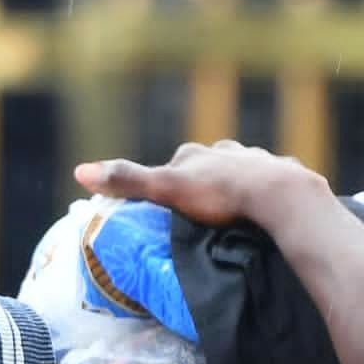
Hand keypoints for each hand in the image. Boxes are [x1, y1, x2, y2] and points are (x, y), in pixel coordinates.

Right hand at [73, 143, 321, 229]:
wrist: (277, 194)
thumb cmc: (218, 193)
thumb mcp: (166, 189)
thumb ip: (128, 181)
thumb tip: (79, 171)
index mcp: (197, 153)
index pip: (175, 165)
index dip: (168, 184)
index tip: (167, 206)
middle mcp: (227, 150)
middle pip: (209, 165)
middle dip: (204, 183)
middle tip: (202, 213)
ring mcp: (258, 160)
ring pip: (242, 171)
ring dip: (237, 187)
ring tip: (235, 213)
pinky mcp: (284, 175)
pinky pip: (272, 184)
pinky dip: (266, 195)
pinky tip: (268, 211)